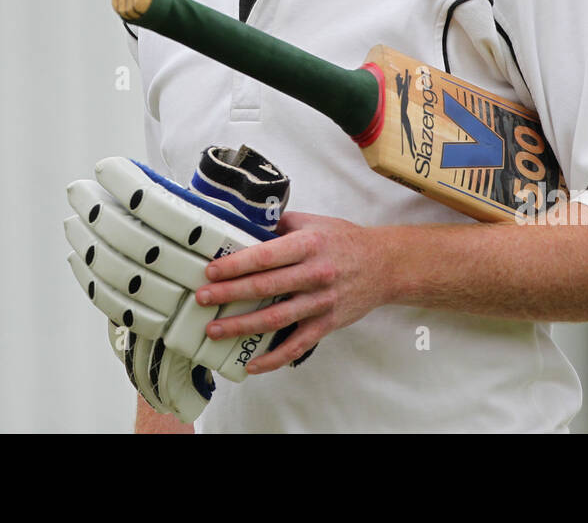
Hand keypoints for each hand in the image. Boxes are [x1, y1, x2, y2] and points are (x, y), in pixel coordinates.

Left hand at [196, 212, 391, 374]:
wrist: (385, 265)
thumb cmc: (344, 240)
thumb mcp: (313, 222)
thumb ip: (281, 226)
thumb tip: (245, 228)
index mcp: (308, 244)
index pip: (265, 256)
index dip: (235, 265)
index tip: (211, 271)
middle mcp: (314, 273)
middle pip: (264, 287)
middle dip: (228, 294)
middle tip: (202, 298)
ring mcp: (321, 302)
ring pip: (275, 319)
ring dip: (241, 326)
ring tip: (215, 329)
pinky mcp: (327, 324)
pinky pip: (296, 346)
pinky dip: (273, 358)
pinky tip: (251, 364)